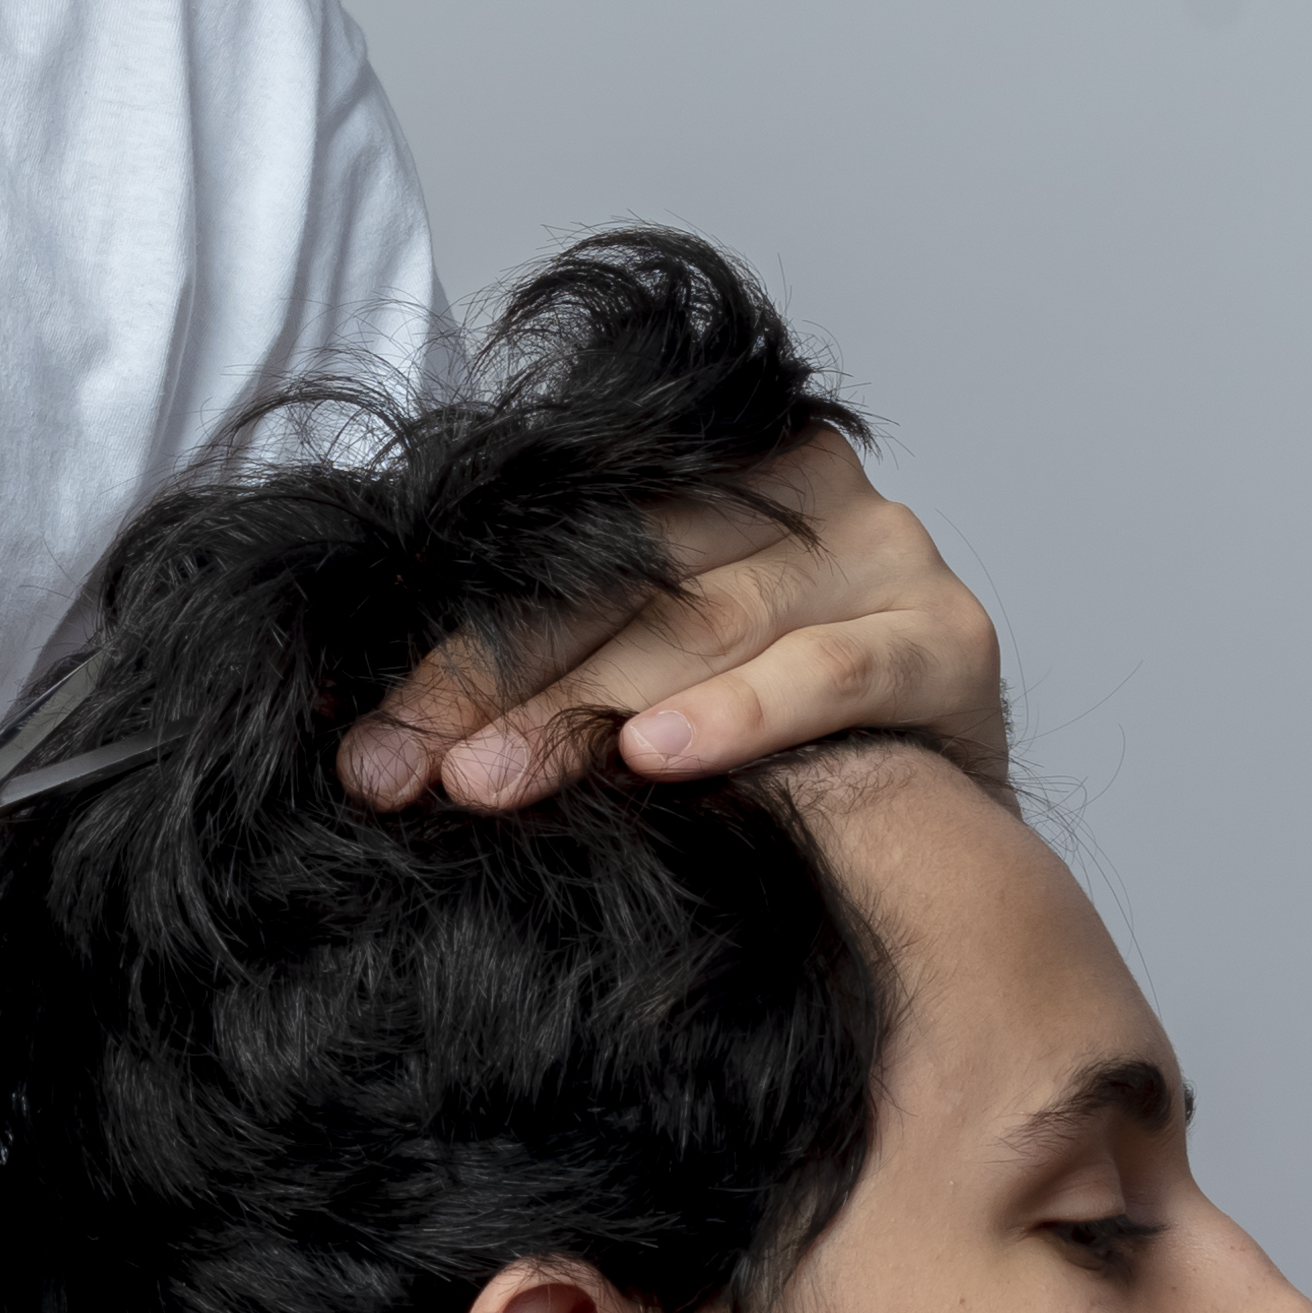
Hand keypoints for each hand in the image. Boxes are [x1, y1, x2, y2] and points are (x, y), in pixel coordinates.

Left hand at [331, 428, 1002, 811]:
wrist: (941, 843)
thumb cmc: (767, 758)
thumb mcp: (635, 692)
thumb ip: (534, 674)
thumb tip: (365, 734)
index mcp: (705, 469)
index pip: (559, 538)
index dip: (451, 635)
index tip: (362, 735)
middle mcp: (798, 488)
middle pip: (618, 572)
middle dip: (495, 676)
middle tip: (401, 768)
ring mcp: (882, 555)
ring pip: (705, 618)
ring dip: (587, 704)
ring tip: (491, 778)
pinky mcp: (949, 640)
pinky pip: (831, 670)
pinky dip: (740, 713)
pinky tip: (660, 755)